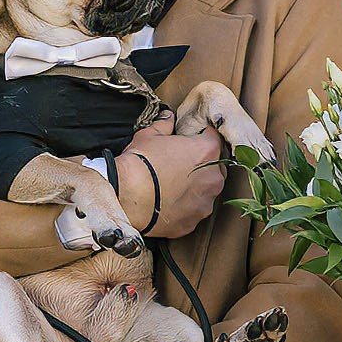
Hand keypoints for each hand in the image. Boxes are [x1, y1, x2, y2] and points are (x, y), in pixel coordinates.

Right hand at [119, 115, 229, 240]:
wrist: (126, 197)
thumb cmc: (139, 164)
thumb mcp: (149, 136)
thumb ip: (164, 126)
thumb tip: (167, 119)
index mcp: (207, 152)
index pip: (213, 138)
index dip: (202, 137)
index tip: (193, 140)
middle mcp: (213, 179)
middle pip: (215, 168)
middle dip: (202, 165)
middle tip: (180, 165)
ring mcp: (204, 203)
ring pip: (206, 192)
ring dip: (195, 188)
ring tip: (173, 186)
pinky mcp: (193, 222)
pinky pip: (193, 211)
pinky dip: (184, 208)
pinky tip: (168, 203)